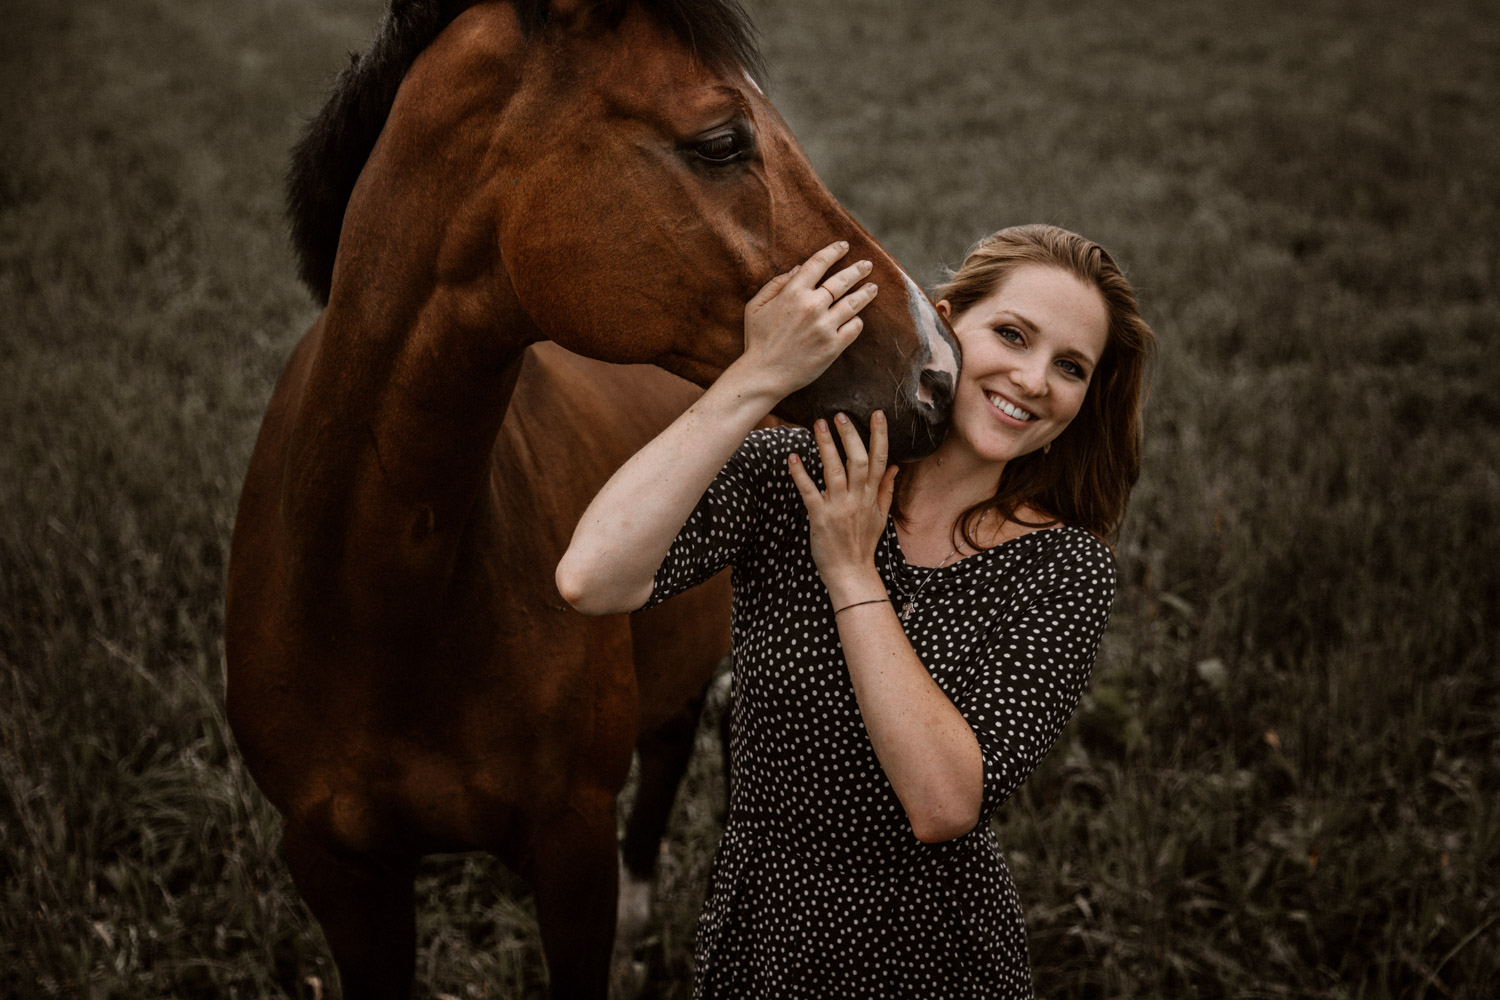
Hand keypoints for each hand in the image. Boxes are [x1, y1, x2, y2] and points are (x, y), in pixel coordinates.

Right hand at [738, 241, 877, 400]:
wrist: (764, 374)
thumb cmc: (757, 340)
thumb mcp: (756, 306)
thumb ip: (776, 283)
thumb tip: (799, 268)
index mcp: (793, 292)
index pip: (819, 263)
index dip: (833, 251)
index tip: (844, 246)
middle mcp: (812, 306)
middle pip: (842, 281)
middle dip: (857, 270)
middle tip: (867, 265)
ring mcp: (825, 326)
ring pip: (853, 303)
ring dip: (866, 293)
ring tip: (873, 288)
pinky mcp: (833, 346)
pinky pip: (854, 328)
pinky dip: (857, 321)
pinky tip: (858, 317)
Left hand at [788, 410, 897, 602]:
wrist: (850, 573)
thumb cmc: (862, 544)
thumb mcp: (880, 516)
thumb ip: (886, 489)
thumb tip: (895, 466)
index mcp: (872, 495)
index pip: (879, 459)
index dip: (879, 435)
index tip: (877, 414)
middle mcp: (858, 498)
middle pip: (858, 460)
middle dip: (850, 435)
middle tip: (840, 414)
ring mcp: (839, 507)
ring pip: (834, 471)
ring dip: (826, 446)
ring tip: (817, 424)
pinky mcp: (820, 517)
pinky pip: (809, 492)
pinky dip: (800, 474)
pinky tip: (792, 457)